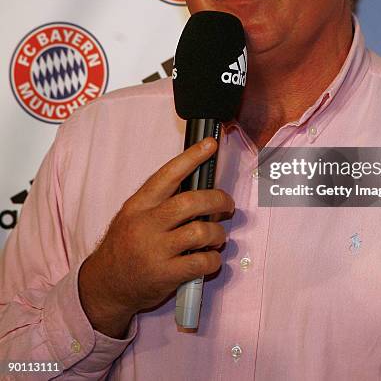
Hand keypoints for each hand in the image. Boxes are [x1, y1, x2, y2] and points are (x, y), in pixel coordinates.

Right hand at [78, 138, 233, 337]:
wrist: (104, 286)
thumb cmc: (124, 247)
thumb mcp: (132, 216)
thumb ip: (159, 202)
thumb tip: (197, 188)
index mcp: (138, 205)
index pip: (168, 174)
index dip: (192, 157)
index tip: (210, 145)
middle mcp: (146, 224)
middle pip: (191, 202)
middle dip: (217, 200)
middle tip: (227, 205)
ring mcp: (155, 250)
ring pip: (200, 231)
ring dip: (217, 233)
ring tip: (216, 237)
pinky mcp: (165, 275)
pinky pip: (201, 262)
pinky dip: (213, 259)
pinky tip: (210, 258)